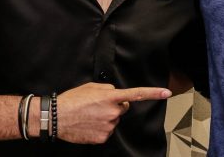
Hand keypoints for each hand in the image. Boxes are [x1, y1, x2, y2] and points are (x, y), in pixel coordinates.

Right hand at [56, 82, 170, 142]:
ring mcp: (108, 126)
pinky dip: (100, 128)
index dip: (153, 93)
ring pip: (114, 120)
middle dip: (114, 106)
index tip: (166, 92)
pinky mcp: (103, 137)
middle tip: (97, 105)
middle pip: (122, 108)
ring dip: (106, 117)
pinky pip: (107, 131)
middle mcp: (112, 112)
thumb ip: (108, 88)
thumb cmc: (72, 99)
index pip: (136, 94)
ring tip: (89, 115)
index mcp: (110, 96)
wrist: (56, 117)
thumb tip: (115, 94)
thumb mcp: (91, 86)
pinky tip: (88, 124)